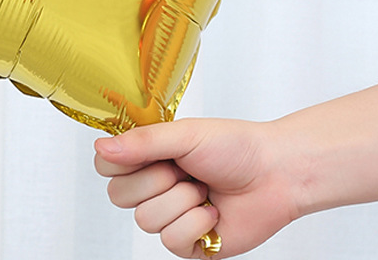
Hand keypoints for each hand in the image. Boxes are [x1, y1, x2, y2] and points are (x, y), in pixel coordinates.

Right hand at [94, 118, 300, 257]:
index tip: (145, 153)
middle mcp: (154, 185)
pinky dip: (195, 223)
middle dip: (155, 181)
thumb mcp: (184, 135)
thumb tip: (101, 147)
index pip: (105, 165)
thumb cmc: (234, 146)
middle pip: (119, 195)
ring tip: (204, 188)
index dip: (118, 163)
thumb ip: (142, 143)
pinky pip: (170, 241)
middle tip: (182, 170)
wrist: (276, 174)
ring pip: (145, 220)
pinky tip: (213, 212)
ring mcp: (169, 216)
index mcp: (148, 155)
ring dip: (181, 201)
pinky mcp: (188, 243)